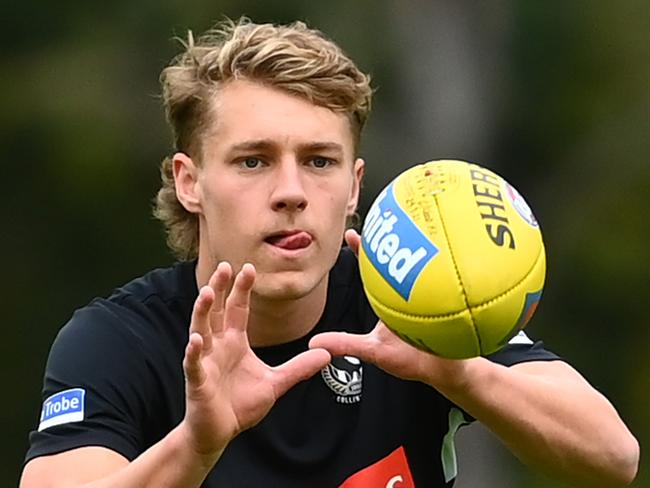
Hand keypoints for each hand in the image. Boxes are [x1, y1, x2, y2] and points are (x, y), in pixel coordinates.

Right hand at [181, 262, 330, 460]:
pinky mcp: (197, 381)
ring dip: (203, 311)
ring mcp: (205, 361)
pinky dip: (193, 351)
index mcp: (234, 341)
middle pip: (217, 311)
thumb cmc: (241, 404)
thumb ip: (299, 367)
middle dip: (220, 288)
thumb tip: (327, 354)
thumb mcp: (276, 382)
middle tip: (225, 266)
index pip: (237, 308)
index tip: (249, 267)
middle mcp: (217, 345)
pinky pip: (193, 363)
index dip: (242, 288)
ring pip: (201, 330)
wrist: (220, 431)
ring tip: (207, 292)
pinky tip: (196, 340)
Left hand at [311, 229, 474, 391]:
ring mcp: (428, 296)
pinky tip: (442, 259)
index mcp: (387, 301)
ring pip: (421, 269)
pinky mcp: (448, 301)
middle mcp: (406, 294)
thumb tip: (314, 342)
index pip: (373, 271)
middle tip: (383, 221)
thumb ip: (345, 344)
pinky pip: (445, 284)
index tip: (351, 234)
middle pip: (398, 262)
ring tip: (411, 232)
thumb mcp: (373, 352)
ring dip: (417, 252)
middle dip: (389, 240)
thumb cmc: (412, 362)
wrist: (447, 372)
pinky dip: (443, 272)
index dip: (362, 252)